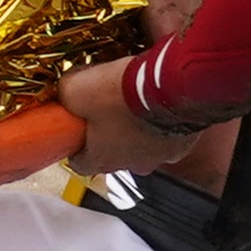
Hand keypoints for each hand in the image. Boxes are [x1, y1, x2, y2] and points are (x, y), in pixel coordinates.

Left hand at [57, 53, 194, 178]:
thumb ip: (65, 94)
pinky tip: (155, 100)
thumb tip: (65, 91)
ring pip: (144, 145)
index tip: (73, 131)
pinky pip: (168, 134)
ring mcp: (162, 155)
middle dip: (108, 133)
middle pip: (114, 154)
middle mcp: (134, 164)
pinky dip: (161, 121)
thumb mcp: (75, 87)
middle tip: (104, 108)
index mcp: (103, 160)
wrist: (169, 85)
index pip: (80, 164)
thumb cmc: (123, 94)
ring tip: (133, 101)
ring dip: (137, 127)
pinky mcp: (185, 142)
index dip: (74, 146)